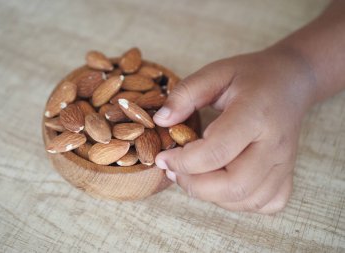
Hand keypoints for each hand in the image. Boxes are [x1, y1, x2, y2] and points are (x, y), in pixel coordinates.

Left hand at [154, 47, 315, 213]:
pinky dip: (237, 202)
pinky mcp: (288, 174)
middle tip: (174, 171)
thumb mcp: (215, 73)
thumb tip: (161, 121)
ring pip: (246, 199)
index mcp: (255, 114)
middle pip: (234, 185)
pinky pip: (264, 204)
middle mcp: (274, 145)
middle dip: (194, 185)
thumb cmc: (250, 77)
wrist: (290, 82)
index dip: (183, 162)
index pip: (216, 152)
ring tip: (193, 175)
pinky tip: (222, 182)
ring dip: (212, 195)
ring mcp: (285, 163)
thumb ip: (185, 94)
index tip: (163, 157)